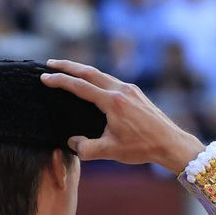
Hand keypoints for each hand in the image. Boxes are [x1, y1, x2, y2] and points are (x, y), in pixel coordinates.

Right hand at [40, 60, 203, 172]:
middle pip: (89, 71)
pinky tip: (93, 84)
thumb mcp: (111, 151)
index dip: (60, 81)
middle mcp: (121, 90)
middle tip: (50, 63)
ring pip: (101, 74)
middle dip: (68, 66)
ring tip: (68, 71)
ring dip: (83, 71)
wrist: (170, 143)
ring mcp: (130, 89)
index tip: (44, 77)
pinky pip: (112, 80)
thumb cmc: (142, 148)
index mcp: (112, 102)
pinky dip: (97, 78)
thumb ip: (87, 148)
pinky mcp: (136, 93)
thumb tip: (71, 142)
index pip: (80, 86)